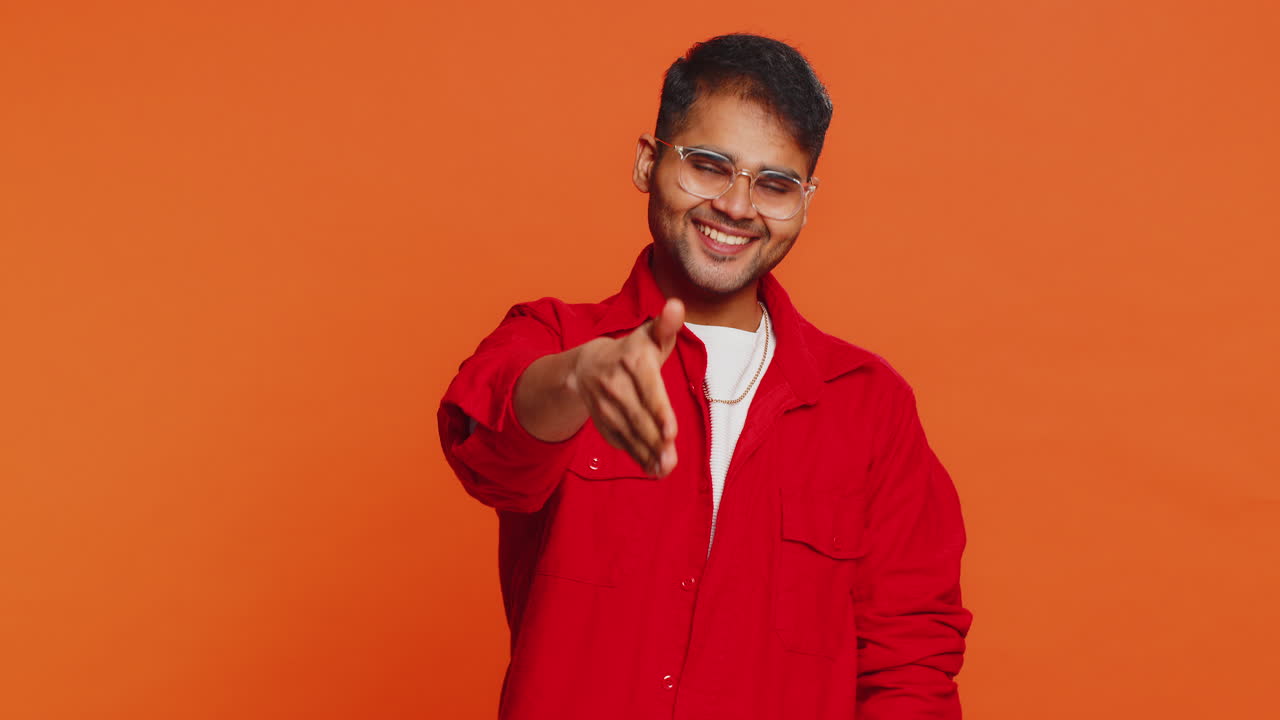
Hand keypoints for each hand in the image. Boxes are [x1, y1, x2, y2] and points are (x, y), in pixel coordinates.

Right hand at [566, 298, 683, 475]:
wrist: (585, 366)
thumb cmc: (632, 351)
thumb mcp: (648, 336)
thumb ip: (666, 325)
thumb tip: (677, 305)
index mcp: (631, 360)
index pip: (648, 387)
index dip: (658, 410)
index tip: (671, 431)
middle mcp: (615, 384)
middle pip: (638, 416)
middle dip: (654, 440)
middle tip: (671, 459)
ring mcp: (606, 406)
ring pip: (628, 433)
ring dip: (647, 453)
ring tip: (665, 468)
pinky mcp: (603, 422)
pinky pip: (621, 442)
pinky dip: (637, 457)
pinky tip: (653, 470)